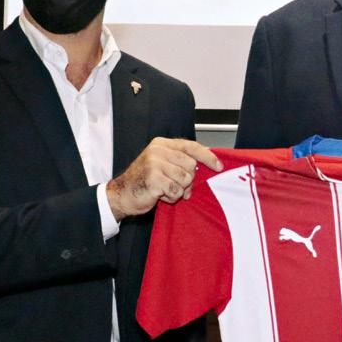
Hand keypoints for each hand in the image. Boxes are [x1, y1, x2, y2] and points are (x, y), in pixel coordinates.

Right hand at [106, 138, 222, 220]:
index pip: (191, 146)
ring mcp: (154, 164)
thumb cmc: (145, 180)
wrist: (122, 194)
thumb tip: (207, 163)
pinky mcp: (153, 179)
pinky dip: (171, 197)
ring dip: (178, 189)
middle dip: (187, 180)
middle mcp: (158, 151)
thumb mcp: (163, 164)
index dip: (208, 157)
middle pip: (191, 166)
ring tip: (164, 189)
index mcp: (161, 144)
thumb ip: (181, 162)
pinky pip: (176, 191)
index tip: (219, 166)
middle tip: (174, 184)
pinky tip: (160, 195)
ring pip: (185, 179)